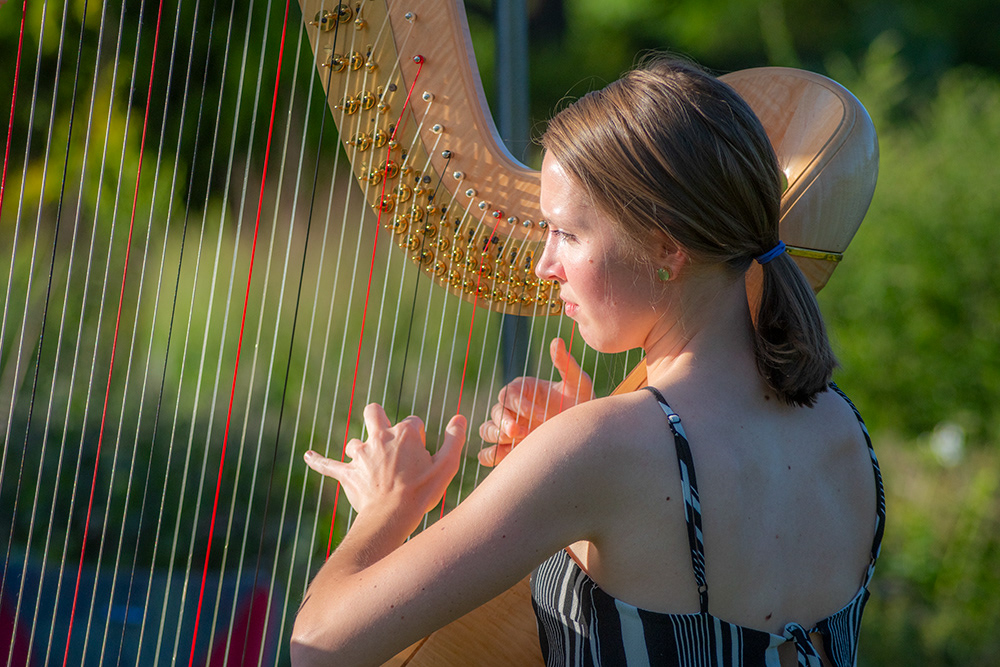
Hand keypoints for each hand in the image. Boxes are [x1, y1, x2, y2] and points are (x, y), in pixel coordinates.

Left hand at [304, 404, 465, 520]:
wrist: (393, 516)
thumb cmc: (422, 492)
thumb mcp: (447, 465)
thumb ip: (454, 439)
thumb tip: (460, 418)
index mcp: (404, 433)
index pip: (413, 422)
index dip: (419, 437)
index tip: (422, 458)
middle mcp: (379, 437)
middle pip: (373, 413)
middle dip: (378, 417)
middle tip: (385, 431)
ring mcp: (360, 455)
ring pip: (355, 442)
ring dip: (361, 449)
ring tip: (370, 466)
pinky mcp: (347, 474)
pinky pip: (328, 465)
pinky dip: (318, 461)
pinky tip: (307, 456)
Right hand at [478, 337, 593, 465]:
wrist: (587, 434)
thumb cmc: (581, 404)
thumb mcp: (577, 382)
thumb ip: (565, 363)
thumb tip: (556, 340)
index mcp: (523, 389)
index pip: (510, 394)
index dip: (522, 405)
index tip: (541, 416)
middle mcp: (513, 409)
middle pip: (495, 411)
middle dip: (505, 421)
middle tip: (520, 432)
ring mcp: (509, 430)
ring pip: (486, 430)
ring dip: (496, 436)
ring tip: (516, 442)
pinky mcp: (507, 451)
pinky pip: (487, 454)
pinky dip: (491, 456)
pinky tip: (510, 457)